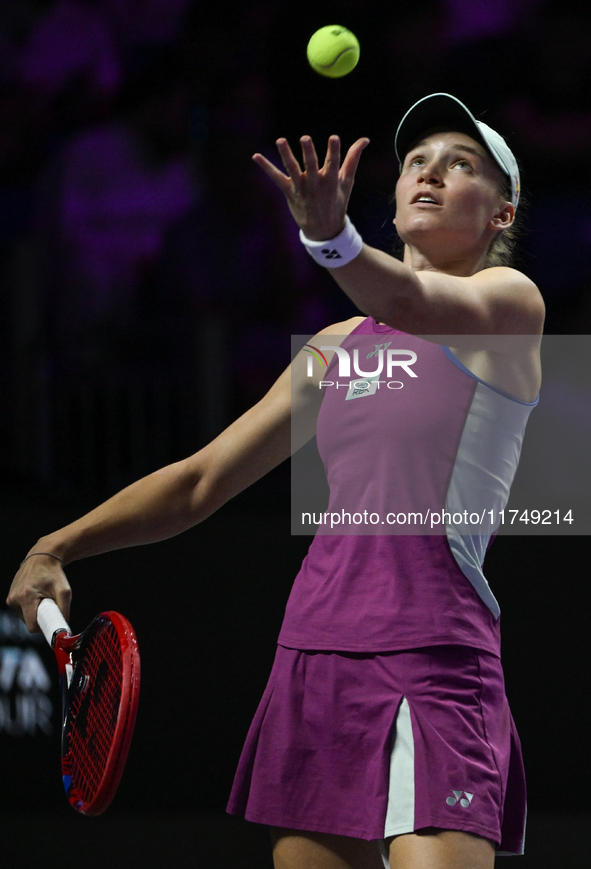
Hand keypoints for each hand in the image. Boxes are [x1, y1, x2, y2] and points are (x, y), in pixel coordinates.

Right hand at [6, 553, 70, 632]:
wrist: (42, 557)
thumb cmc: (54, 573)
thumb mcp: (64, 590)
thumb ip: (65, 610)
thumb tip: (64, 626)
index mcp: (26, 597)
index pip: (32, 625)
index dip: (44, 627)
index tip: (52, 624)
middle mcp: (15, 598)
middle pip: (29, 622)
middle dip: (41, 617)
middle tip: (50, 606)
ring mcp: (10, 598)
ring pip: (24, 617)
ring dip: (35, 612)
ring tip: (43, 598)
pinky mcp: (10, 597)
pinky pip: (21, 610)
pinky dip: (30, 607)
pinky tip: (36, 596)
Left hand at [252, 134, 369, 240]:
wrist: (323, 231)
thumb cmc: (336, 202)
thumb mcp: (347, 182)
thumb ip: (353, 158)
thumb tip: (365, 139)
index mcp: (331, 182)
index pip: (333, 164)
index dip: (333, 151)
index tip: (333, 137)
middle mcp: (315, 185)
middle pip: (312, 166)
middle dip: (309, 152)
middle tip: (305, 138)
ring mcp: (301, 189)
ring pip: (293, 169)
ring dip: (286, 155)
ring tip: (281, 140)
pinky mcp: (289, 192)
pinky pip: (276, 178)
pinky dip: (266, 167)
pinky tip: (256, 156)